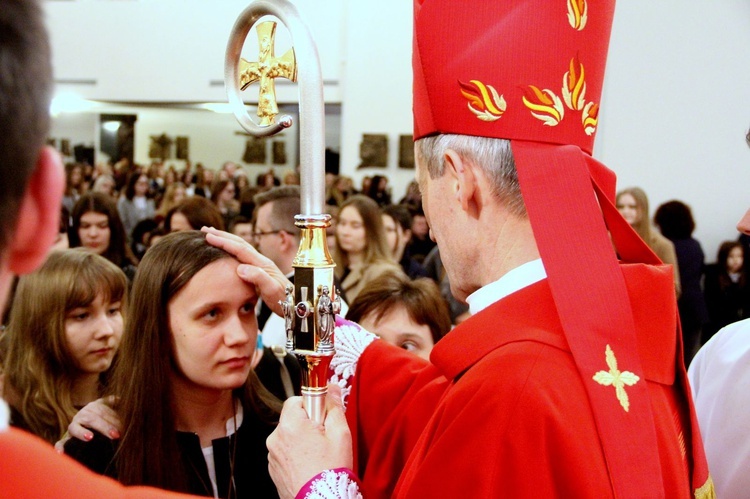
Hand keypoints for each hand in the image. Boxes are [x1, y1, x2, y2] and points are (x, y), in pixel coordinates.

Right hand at [54, 396, 121, 452]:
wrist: (87, 428)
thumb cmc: (103, 418)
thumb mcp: (109, 409)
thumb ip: (112, 404)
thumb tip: (118, 398)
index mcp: (92, 407)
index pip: (103, 411)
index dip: (113, 419)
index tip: (121, 430)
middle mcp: (81, 416)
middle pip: (92, 419)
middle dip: (104, 427)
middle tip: (115, 435)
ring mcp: (72, 427)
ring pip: (75, 428)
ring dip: (82, 433)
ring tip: (90, 437)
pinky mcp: (65, 439)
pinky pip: (61, 443)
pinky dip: (60, 447)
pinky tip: (61, 453)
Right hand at [202, 227, 290, 316]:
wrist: (296, 305)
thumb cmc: (285, 300)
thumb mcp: (271, 290)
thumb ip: (258, 278)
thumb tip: (240, 268)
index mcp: (262, 264)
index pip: (239, 249)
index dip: (223, 242)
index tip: (208, 236)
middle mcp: (261, 261)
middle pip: (239, 243)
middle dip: (222, 236)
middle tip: (205, 230)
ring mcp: (261, 265)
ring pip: (240, 248)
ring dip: (226, 240)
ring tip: (213, 236)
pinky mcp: (260, 271)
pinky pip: (242, 256)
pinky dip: (231, 250)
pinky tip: (227, 252)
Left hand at [267, 384, 352, 498]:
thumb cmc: (331, 470)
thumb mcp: (340, 433)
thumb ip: (333, 406)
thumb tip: (330, 387)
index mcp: (289, 425)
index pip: (295, 400)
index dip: (311, 406)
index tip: (323, 418)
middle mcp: (275, 438)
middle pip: (291, 419)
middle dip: (308, 424)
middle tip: (324, 438)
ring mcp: (272, 456)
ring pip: (288, 436)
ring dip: (301, 440)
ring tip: (318, 455)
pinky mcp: (273, 469)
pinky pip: (285, 452)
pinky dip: (295, 455)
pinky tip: (309, 465)